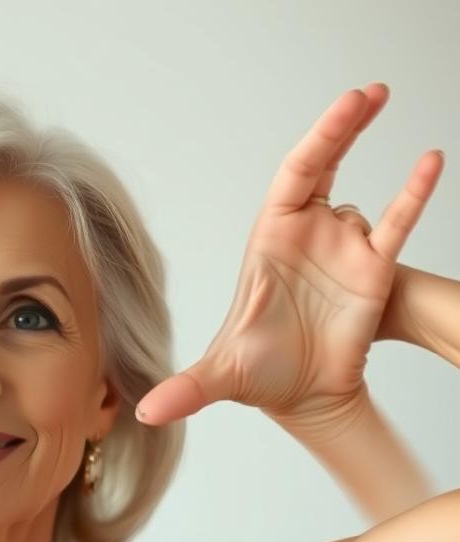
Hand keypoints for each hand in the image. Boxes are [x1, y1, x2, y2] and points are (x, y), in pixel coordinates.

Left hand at [135, 84, 444, 427]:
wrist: (300, 398)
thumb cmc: (259, 376)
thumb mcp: (220, 378)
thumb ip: (187, 389)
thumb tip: (147, 414)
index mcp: (268, 245)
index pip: (291, 182)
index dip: (315, 143)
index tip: (342, 110)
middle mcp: (305, 239)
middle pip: (323, 169)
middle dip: (340, 128)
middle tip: (366, 94)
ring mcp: (340, 252)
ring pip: (359, 195)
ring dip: (373, 160)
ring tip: (387, 114)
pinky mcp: (372, 273)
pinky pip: (395, 226)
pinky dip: (411, 196)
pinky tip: (428, 163)